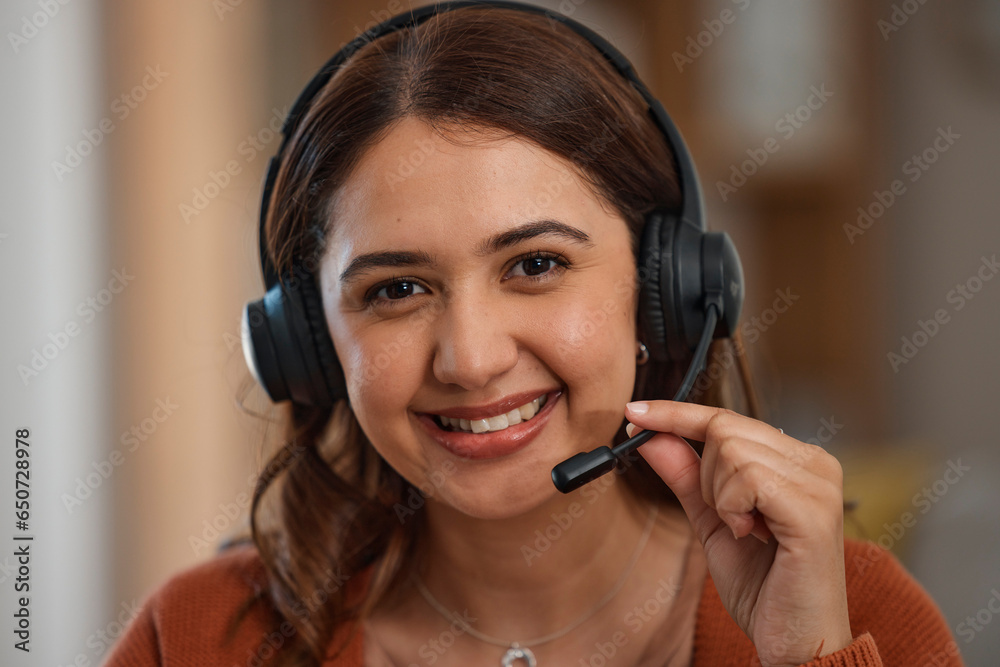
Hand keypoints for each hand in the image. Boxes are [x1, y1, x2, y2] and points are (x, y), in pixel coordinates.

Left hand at [624, 401, 851, 666]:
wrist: (796, 645)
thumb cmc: (765, 587)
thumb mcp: (712, 521)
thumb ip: (685, 476)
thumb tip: (650, 436)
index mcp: (797, 461)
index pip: (727, 418)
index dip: (677, 414)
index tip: (635, 413)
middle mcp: (815, 463)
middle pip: (724, 427)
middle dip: (704, 476)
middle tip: (727, 517)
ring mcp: (819, 483)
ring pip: (730, 450)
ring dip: (719, 496)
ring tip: (746, 530)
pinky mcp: (813, 509)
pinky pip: (746, 478)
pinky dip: (732, 508)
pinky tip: (753, 534)